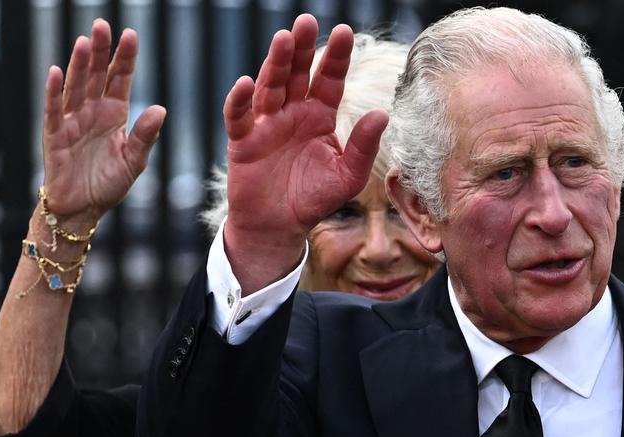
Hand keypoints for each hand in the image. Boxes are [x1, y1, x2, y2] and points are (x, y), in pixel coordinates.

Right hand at [42, 19, 165, 222]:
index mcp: (115, 114)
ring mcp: (72, 120)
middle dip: (101, 51)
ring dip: (80, 65)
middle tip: (103, 25)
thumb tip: (160, 110)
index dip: (125, 58)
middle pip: (97, 75)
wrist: (84, 208)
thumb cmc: (109, 183)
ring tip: (85, 43)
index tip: (131, 35)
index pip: (120, 79)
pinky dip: (55, 92)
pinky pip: (54, 110)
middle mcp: (93, 111)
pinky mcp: (55, 135)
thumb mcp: (134, 161)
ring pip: (77, 87)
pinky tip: (58, 72)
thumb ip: (146, 136)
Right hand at [223, 14, 387, 291]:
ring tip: (284, 39)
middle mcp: (293, 113)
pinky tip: (245, 83)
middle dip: (303, 49)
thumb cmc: (314, 200)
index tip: (345, 32)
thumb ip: (363, 146)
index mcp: (319, 116)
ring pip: (270, 86)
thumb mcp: (347, 176)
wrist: (280, 226)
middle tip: (308, 22)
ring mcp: (267, 124)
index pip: (329, 80)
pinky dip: (239, 101)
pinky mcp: (243, 140)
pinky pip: (240, 117)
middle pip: (298, 74)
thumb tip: (383, 114)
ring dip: (276, 64)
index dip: (336, 57)